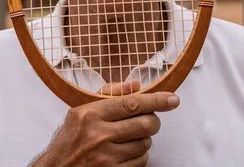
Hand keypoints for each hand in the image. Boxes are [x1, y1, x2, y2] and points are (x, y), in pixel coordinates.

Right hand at [30, 80, 179, 166]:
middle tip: (148, 120)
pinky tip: (127, 152)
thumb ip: (109, 94)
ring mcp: (106, 158)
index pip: (132, 103)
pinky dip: (139, 155)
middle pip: (145, 124)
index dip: (157, 100)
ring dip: (144, 139)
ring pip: (145, 144)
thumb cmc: (71, 138)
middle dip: (153, 121)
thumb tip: (137, 85)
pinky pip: (141, 161)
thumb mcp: (81, 110)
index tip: (172, 99)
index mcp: (90, 114)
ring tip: (130, 137)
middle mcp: (98, 135)